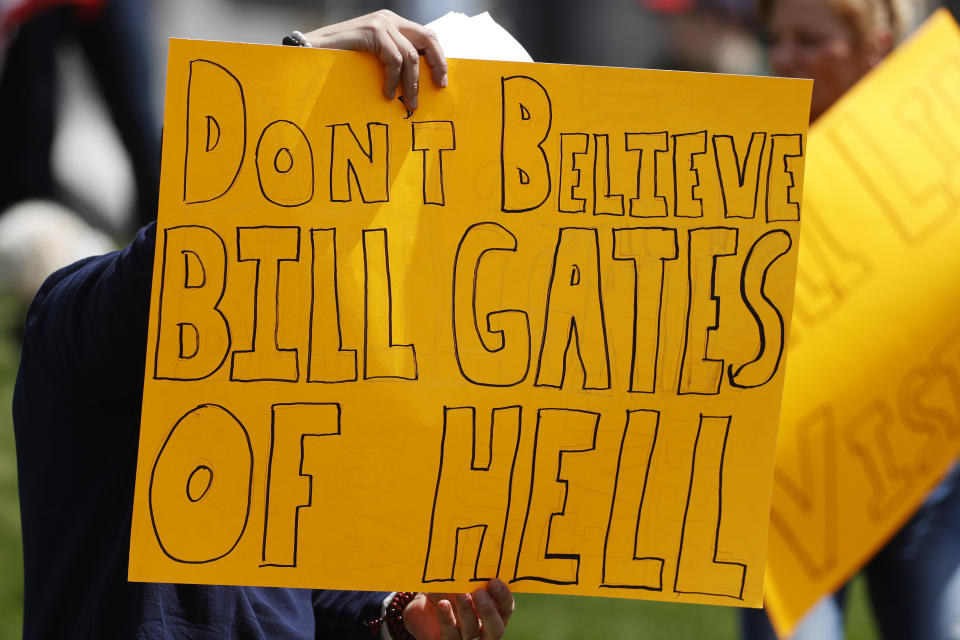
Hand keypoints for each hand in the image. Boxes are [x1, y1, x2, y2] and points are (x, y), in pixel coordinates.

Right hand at [302, 9, 446, 110]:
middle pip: (427, 38)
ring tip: (408, 102)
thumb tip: (418, 83)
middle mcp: (389, 19)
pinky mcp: (372, 31)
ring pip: (411, 55)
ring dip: (412, 83)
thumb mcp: (374, 59)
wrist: (311, 51)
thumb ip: (393, 61)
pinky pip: (394, 59)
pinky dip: (393, 79)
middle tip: (438, 88)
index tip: (441, 82)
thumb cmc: (341, 60)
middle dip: (437, 64)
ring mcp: (381, 23)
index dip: (438, 58)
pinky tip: (387, 93)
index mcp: (392, 24)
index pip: (426, 37)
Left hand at [402, 579, 514, 639]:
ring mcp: (464, 637)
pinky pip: (449, 635)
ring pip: (472, 631)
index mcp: (492, 610)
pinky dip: (447, 619)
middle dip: (489, 612)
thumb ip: (466, 573)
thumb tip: (470, 555)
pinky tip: (444, 604)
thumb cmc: (445, 588)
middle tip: (480, 592)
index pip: (505, 608)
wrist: (421, 604)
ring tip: (461, 594)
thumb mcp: (457, 578)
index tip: (494, 581)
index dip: (503, 597)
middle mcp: (482, 628)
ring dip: (467, 612)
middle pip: (496, 629)